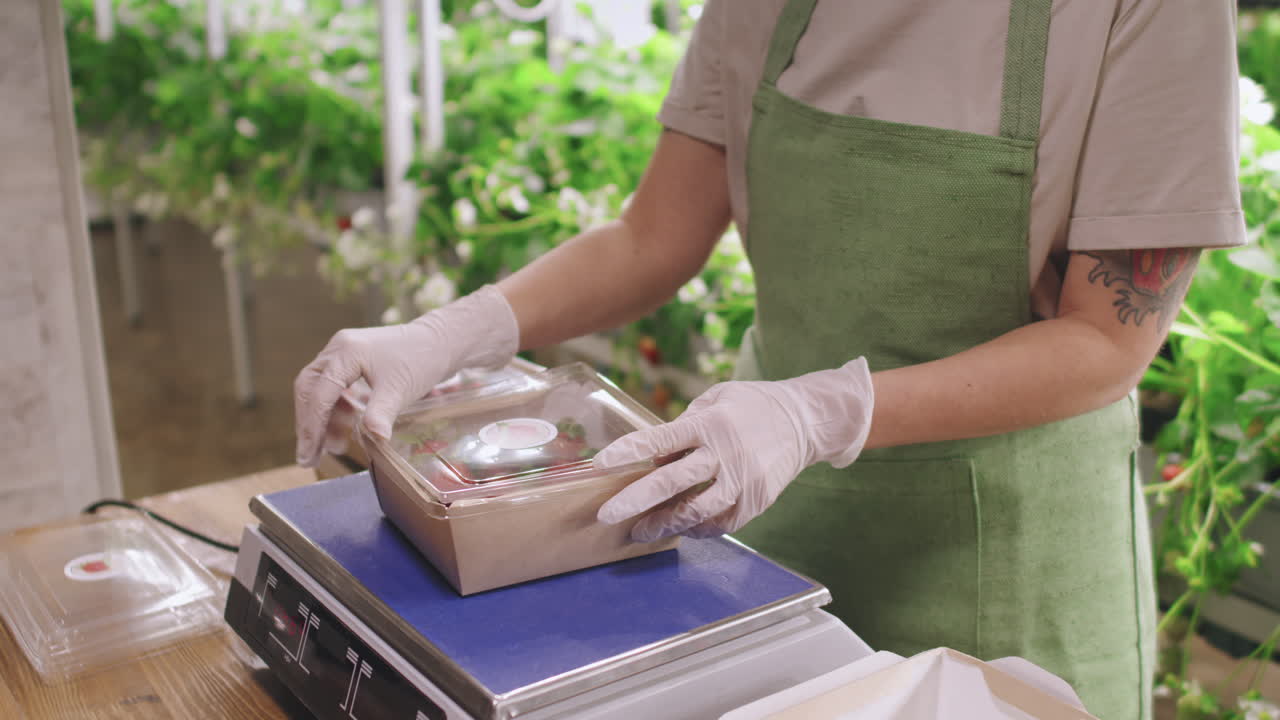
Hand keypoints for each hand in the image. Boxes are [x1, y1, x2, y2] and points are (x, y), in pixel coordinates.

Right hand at [293, 285, 518, 465]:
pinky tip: (343, 428)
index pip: (318, 393)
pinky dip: (335, 409)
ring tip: (333, 447)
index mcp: (345, 352)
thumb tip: (373, 440)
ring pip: (318, 388)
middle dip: (309, 424)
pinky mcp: (352, 360)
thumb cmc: (421, 361)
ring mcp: (342, 353)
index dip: (312, 427)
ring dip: (321, 419)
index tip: (310, 454)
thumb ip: (381, 414)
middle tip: (310, 456)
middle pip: (309, 389)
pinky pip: (333, 386)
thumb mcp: (400, 390)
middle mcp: (337, 349)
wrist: (441, 342)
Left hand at [594, 358, 873, 541]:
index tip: (600, 465)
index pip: (660, 438)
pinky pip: (721, 523)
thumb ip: (683, 424)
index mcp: (709, 423)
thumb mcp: (716, 398)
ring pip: (696, 511)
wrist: (805, 421)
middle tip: (607, 516)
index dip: (628, 451)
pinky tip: (679, 528)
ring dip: (664, 524)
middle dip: (636, 500)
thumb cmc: (751, 405)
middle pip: (672, 481)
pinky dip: (697, 528)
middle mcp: (724, 453)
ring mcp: (742, 480)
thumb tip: (655, 457)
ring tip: (640, 532)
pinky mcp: (757, 500)